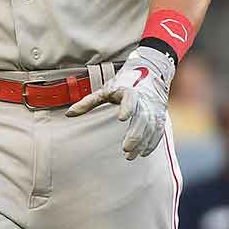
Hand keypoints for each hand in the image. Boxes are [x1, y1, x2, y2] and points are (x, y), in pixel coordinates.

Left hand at [66, 45, 173, 159]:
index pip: (130, 99)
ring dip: (142, 142)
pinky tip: (143, 153)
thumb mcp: (104, 90)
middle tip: (125, 149)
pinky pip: (158, 130)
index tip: (122, 118)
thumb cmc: (122, 84)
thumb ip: (88, 102)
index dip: (127, 107)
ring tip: (130, 156)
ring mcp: (154, 108)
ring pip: (151, 126)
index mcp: (129, 90)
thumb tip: (68, 114)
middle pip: (143, 117)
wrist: (150, 73)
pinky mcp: (160, 115)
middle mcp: (144, 99)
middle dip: (135, 134)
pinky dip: (152, 142)